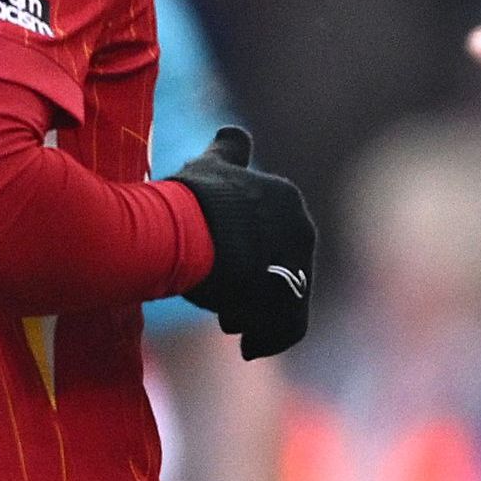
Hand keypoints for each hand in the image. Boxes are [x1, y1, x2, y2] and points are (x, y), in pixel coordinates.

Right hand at [175, 125, 317, 358]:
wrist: (180, 228)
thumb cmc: (187, 199)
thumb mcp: (211, 166)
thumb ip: (228, 152)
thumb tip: (235, 133)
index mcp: (286, 197)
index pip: (279, 237)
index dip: (254, 257)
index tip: (226, 268)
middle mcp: (300, 227)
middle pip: (282, 272)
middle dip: (254, 291)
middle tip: (225, 306)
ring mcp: (296, 262)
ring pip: (283, 301)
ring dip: (258, 316)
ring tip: (230, 323)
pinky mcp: (287, 297)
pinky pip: (289, 328)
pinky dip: (268, 340)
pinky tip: (247, 347)